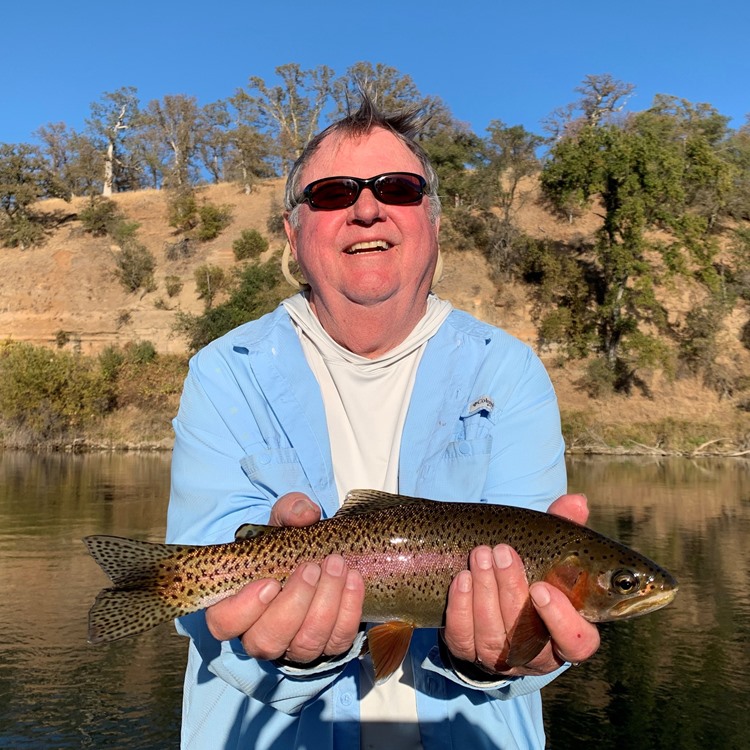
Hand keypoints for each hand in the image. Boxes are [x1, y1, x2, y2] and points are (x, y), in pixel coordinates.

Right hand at [205, 492, 364, 662]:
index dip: (243, 609)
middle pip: (267, 639)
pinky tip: (353, 579)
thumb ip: (289, 510)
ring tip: (337, 566)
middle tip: (310, 568)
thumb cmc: (289, 545)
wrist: (320, 557)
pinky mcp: (328, 646)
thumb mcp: (284, 520)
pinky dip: (349, 609)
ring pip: (306, 643)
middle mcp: (261, 634)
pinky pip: (339, 639)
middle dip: (295, 603)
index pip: (223, 624)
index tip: (270, 583)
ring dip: (326, 603)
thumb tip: (305, 514)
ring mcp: (294, 645)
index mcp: (236, 606)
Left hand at [442, 494, 599, 676]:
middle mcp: (536, 655)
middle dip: (510, 590)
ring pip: (491, 639)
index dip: (560, 620)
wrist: (494, 598)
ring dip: (483, 594)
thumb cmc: (533, 572)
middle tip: (501, 551)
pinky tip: (461, 579)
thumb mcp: (551, 552)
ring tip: (479, 556)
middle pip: (524, 637)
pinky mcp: (468, 653)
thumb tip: (577, 501)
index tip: (541, 588)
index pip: (576, 643)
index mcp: (567, 635)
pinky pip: (461, 639)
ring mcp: (500, 660)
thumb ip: (564, 528)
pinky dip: (460, 608)